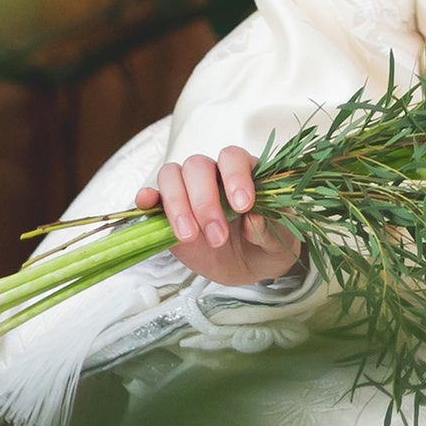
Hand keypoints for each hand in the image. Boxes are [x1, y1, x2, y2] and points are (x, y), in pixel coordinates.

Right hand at [134, 147, 301, 288]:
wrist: (246, 267)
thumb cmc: (266, 247)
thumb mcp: (279, 246)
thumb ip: (271, 231)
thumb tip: (255, 219)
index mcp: (245, 173)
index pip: (233, 158)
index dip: (236, 177)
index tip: (243, 206)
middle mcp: (213, 175)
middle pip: (198, 166)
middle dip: (205, 202)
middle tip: (218, 237)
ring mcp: (187, 190)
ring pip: (172, 175)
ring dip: (177, 205)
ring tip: (190, 237)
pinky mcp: (166, 211)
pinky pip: (151, 195)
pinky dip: (146, 197)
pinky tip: (147, 205)